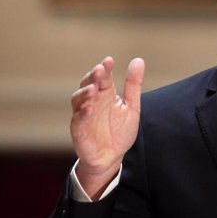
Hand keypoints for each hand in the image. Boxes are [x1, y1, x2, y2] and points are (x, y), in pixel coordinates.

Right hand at [70, 57, 144, 198]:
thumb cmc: (120, 131)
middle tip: (99, 70)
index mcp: (105, 94)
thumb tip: (138, 60)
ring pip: (78, 99)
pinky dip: (82, 114)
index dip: (104, 68)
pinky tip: (89, 110)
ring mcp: (83, 114)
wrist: (112, 157)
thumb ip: (133, 85)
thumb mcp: (132, 107)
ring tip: (93, 89)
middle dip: (92, 76)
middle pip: (88, 84)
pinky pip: (77, 119)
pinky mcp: (78, 129)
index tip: (109, 61)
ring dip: (85, 92)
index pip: (103, 77)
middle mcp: (92, 101)